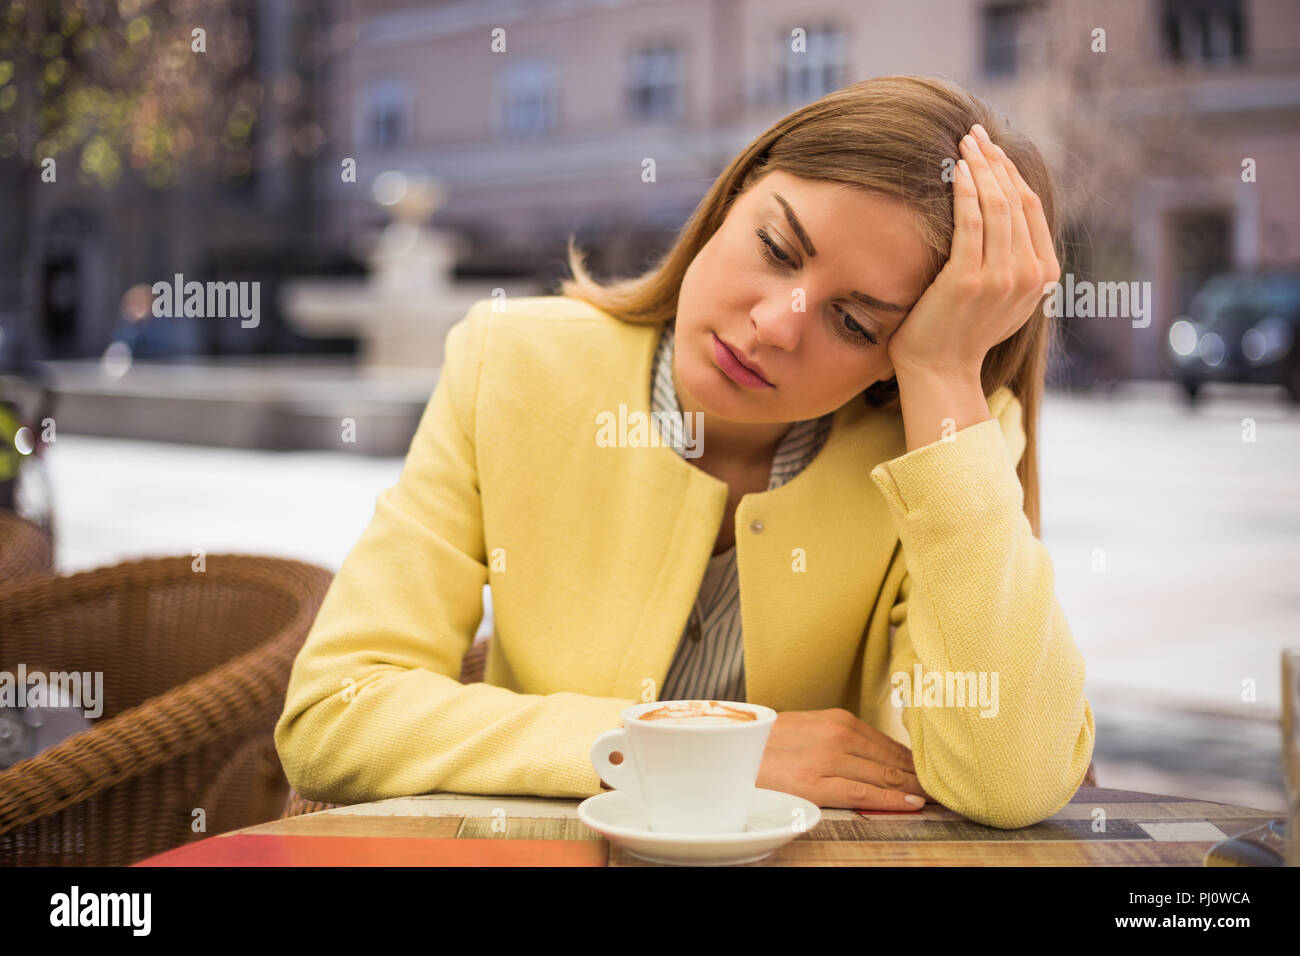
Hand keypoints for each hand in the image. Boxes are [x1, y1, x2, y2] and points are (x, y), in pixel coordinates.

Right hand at [755, 708, 931, 810]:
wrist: (723, 752)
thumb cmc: (766, 747)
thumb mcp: (806, 732)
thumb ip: (837, 739)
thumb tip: (876, 756)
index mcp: (834, 719)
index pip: (886, 742)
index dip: (915, 760)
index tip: (935, 771)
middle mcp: (833, 734)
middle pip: (890, 759)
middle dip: (920, 775)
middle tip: (947, 786)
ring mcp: (824, 759)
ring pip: (882, 774)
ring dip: (912, 787)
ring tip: (935, 797)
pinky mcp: (813, 783)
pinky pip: (862, 793)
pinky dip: (890, 798)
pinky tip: (910, 803)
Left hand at [885, 123, 1059, 381]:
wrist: (940, 371)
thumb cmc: (960, 332)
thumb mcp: (1001, 296)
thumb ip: (1011, 261)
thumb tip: (1003, 217)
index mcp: (1043, 274)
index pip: (1030, 207)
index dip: (1011, 172)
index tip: (991, 148)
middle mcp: (1029, 274)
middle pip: (1015, 199)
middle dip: (995, 160)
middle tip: (974, 134)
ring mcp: (1002, 277)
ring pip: (996, 205)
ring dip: (980, 167)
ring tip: (963, 142)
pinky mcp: (970, 279)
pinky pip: (971, 221)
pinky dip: (966, 190)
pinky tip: (956, 169)